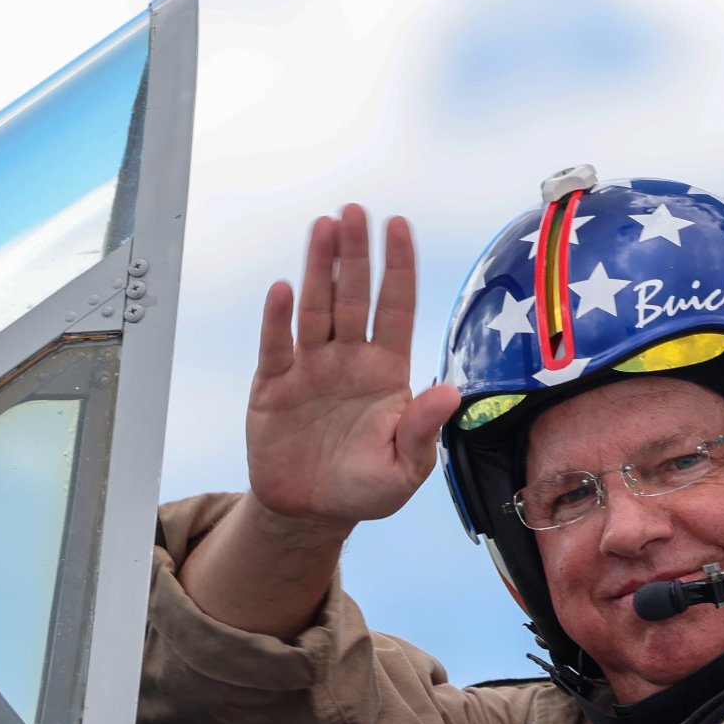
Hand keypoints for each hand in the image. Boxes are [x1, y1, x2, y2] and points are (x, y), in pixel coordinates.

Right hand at [246, 206, 459, 532]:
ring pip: (316, 309)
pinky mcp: (274, 386)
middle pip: (353, 297)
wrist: (311, 513)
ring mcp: (310, 368)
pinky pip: (277, 346)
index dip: (397, 268)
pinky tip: (284, 289)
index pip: (395, 308)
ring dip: (319, 269)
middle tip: (355, 211)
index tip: (398, 226)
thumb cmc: (365, 488)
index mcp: (386, 371)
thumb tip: (449, 392)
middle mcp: (349, 359)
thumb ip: (423, 430)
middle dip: (355, 254)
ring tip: (324, 228)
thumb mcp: (405, 469)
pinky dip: (278, 319)